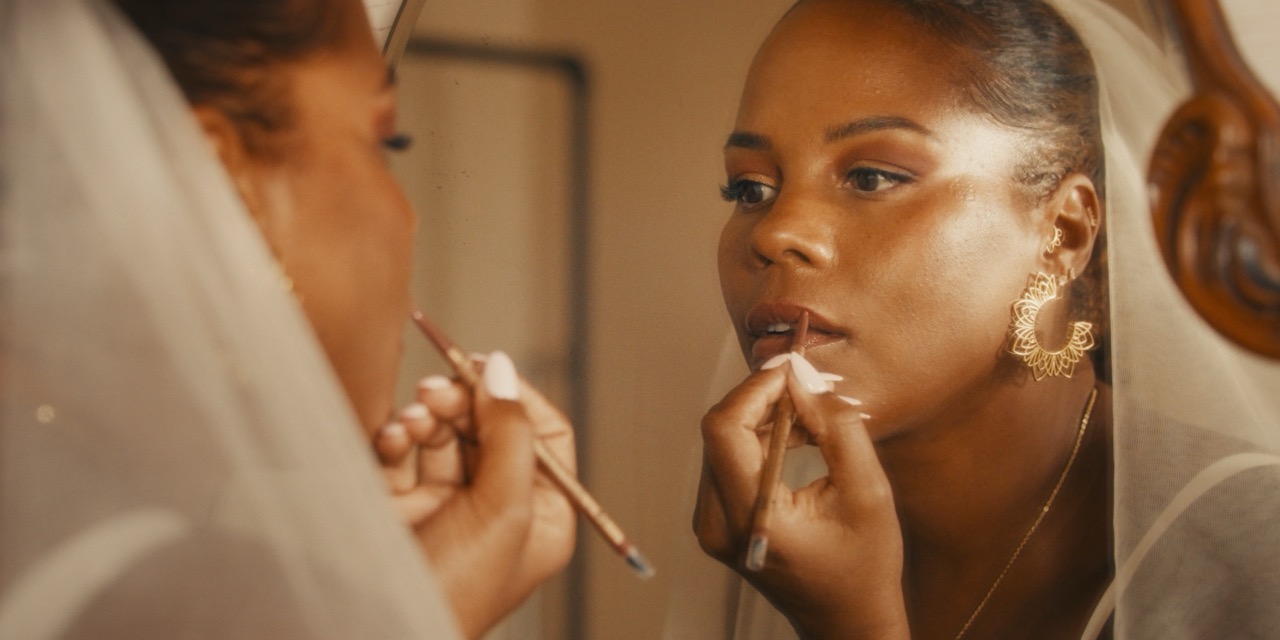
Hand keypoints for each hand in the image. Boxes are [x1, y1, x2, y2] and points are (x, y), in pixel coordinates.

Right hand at [374, 352, 576, 638]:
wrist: (373, 631)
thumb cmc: (455, 591)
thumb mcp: (504, 509)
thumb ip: (510, 433)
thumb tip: (504, 369)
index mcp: (541, 515)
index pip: (544, 436)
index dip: (517, 398)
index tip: (485, 368)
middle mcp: (496, 508)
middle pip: (489, 427)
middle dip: (462, 403)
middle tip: (436, 391)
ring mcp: (446, 506)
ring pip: (441, 435)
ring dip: (425, 418)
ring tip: (410, 421)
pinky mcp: (399, 506)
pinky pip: (402, 453)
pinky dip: (395, 438)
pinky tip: (390, 440)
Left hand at [693, 358, 908, 639]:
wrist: (846, 621)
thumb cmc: (864, 567)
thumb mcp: (868, 492)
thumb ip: (836, 428)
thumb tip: (804, 378)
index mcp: (752, 519)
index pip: (724, 429)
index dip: (755, 388)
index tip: (793, 369)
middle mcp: (717, 523)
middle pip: (718, 430)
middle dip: (761, 398)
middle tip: (808, 384)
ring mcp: (712, 525)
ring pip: (721, 441)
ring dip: (762, 416)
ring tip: (813, 414)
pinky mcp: (718, 521)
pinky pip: (728, 460)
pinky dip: (760, 437)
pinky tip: (799, 434)